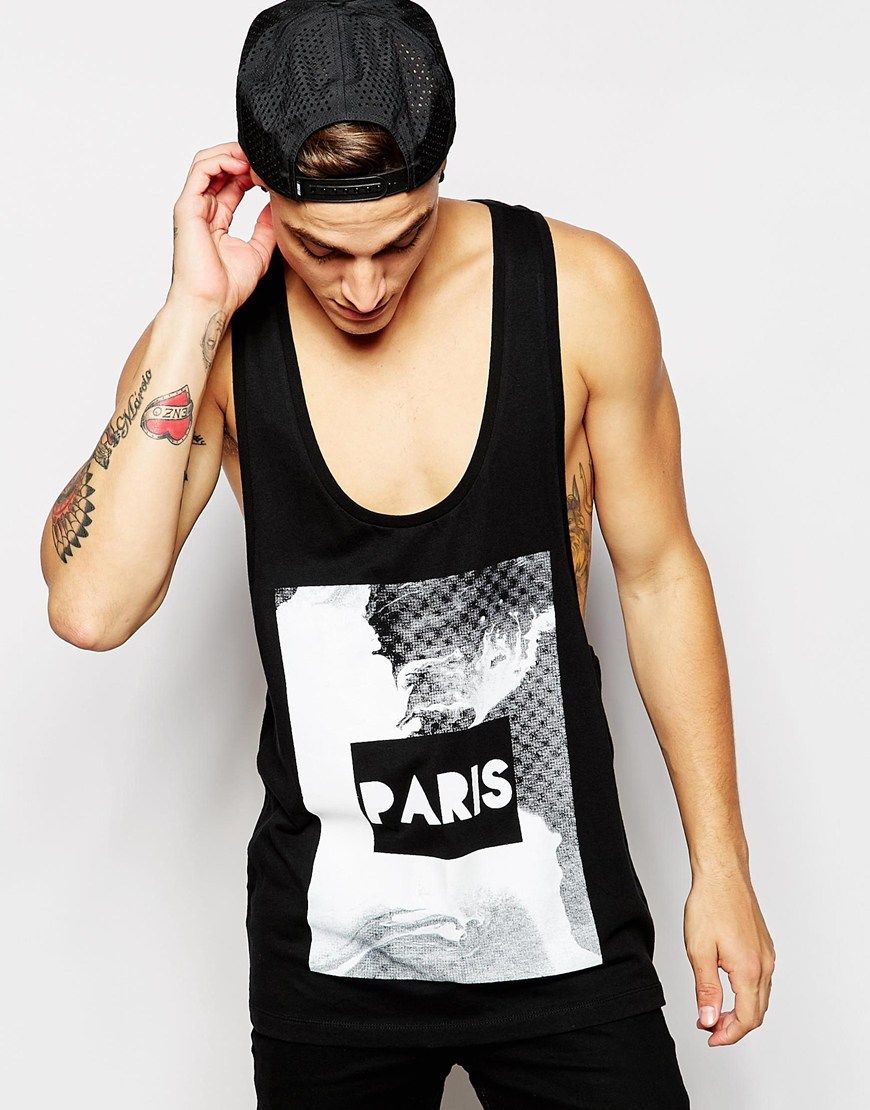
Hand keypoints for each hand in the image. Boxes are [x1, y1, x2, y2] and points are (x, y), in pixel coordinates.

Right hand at [169, 141, 275, 316]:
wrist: (211, 303)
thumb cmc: (227, 287)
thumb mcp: (259, 252)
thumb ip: (266, 228)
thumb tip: (276, 206)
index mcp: (216, 220)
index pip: (232, 183)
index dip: (252, 172)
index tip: (271, 173)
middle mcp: (203, 210)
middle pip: (219, 168)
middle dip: (243, 158)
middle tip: (265, 159)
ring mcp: (193, 207)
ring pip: (207, 163)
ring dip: (232, 154)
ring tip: (254, 157)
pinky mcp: (187, 207)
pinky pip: (201, 171)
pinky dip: (221, 160)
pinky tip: (242, 165)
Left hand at [684, 865, 774, 1045]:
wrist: (722, 873)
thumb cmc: (709, 904)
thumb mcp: (699, 950)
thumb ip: (706, 989)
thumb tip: (708, 1019)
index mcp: (749, 969)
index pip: (746, 1019)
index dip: (728, 1034)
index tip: (709, 1037)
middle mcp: (764, 964)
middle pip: (756, 1012)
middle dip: (733, 1027)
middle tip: (708, 1027)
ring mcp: (767, 954)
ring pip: (760, 997)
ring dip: (740, 1011)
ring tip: (713, 1011)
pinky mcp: (763, 945)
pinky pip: (760, 980)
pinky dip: (746, 993)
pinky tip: (727, 988)